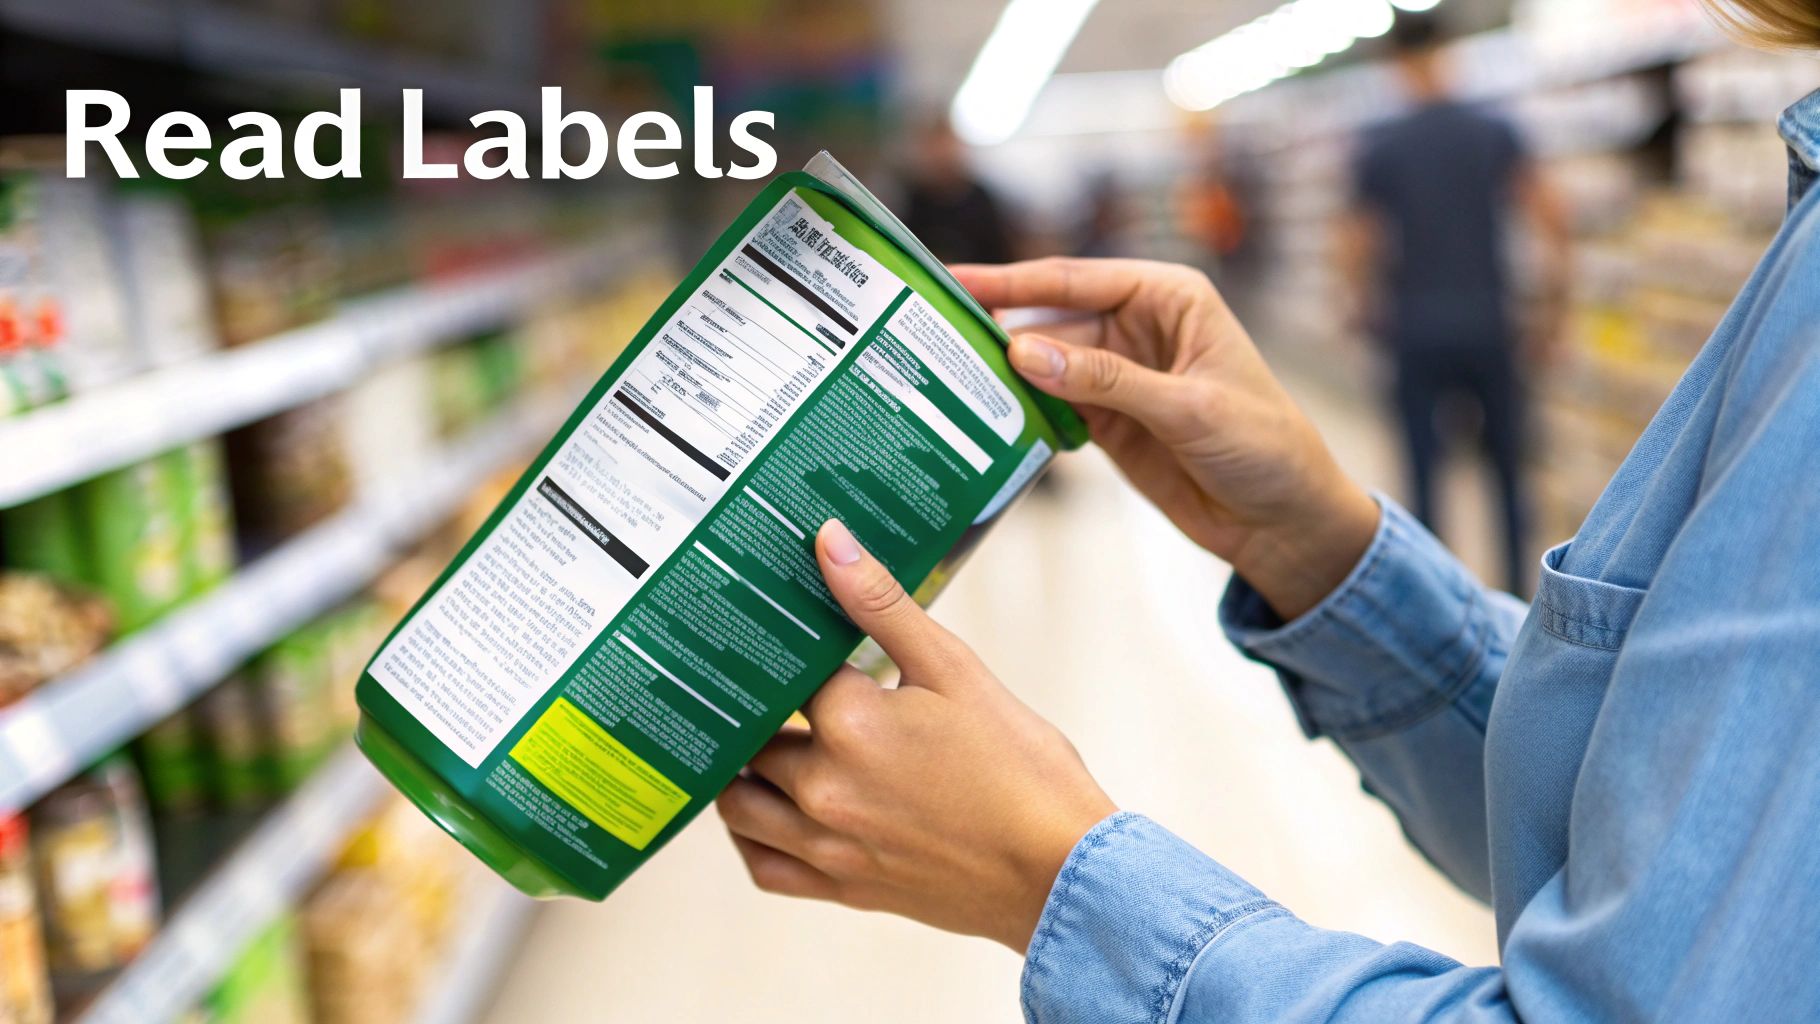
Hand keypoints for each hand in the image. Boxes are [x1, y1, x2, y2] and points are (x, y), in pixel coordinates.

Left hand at [718, 519, 1115, 951]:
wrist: (1062, 871)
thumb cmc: (1023, 769)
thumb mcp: (956, 669)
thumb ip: (883, 604)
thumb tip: (829, 542)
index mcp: (850, 725)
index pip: (782, 671)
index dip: (780, 644)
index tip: (781, 626)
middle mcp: (823, 788)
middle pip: (751, 735)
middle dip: (757, 706)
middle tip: (766, 678)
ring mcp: (828, 844)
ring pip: (739, 805)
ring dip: (739, 770)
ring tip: (758, 738)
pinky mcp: (843, 886)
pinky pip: (764, 867)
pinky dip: (751, 837)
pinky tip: (767, 809)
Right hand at [953, 258, 1378, 619]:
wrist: (1285, 521)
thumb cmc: (1264, 446)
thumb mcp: (1188, 408)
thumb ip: (1106, 380)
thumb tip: (1025, 351)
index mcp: (1170, 297)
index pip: (1076, 279)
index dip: (1013, 281)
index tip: (957, 280)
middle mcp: (1140, 326)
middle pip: (1051, 316)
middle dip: (997, 324)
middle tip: (930, 329)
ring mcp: (1120, 374)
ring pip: (1045, 363)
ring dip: (1002, 371)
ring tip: (941, 371)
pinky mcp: (1109, 420)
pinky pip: (1052, 406)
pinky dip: (1020, 410)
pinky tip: (981, 413)